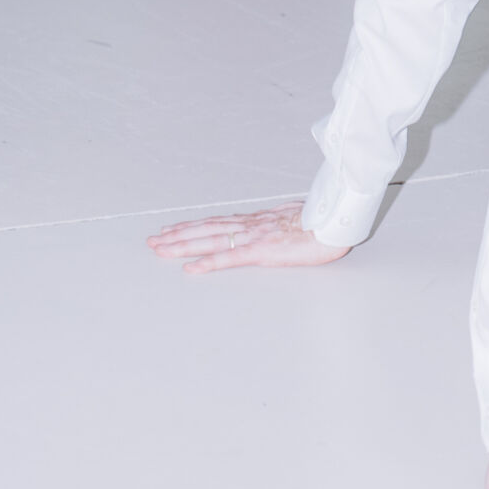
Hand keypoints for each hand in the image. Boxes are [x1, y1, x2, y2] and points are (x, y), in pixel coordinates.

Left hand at [147, 201, 349, 272]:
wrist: (336, 222)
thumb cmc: (322, 222)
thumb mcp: (294, 219)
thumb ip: (278, 224)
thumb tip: (274, 227)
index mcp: (257, 220)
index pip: (217, 222)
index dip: (192, 226)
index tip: (172, 230)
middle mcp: (250, 225)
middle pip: (206, 229)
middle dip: (177, 236)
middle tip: (153, 241)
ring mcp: (254, 237)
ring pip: (210, 240)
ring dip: (183, 246)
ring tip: (160, 250)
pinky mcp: (262, 251)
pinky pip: (230, 258)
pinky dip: (208, 262)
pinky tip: (191, 268)